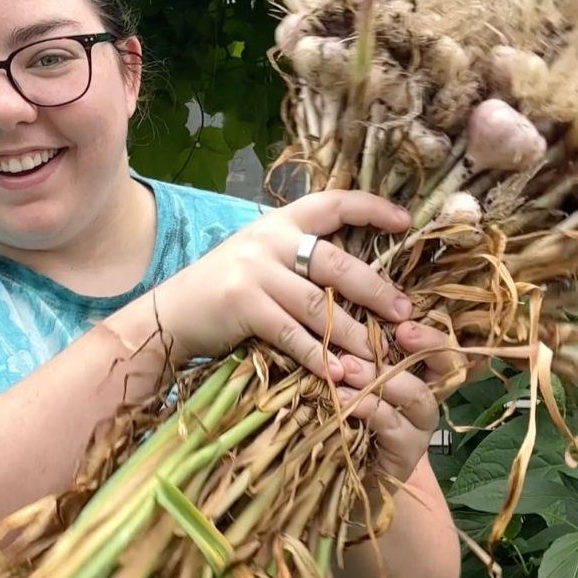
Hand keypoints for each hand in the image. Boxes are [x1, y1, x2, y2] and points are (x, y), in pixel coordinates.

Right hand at [155, 190, 411, 382]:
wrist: (171, 312)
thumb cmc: (225, 288)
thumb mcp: (262, 259)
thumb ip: (300, 259)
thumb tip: (360, 279)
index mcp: (280, 222)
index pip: (333, 203)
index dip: (371, 208)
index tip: (406, 221)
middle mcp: (270, 239)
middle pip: (336, 263)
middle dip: (375, 289)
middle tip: (404, 313)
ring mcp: (255, 271)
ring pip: (318, 305)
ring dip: (353, 334)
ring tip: (379, 356)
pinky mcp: (242, 304)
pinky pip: (291, 334)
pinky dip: (318, 357)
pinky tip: (339, 374)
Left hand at [334, 321, 466, 482]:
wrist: (352, 472)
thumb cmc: (351, 408)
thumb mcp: (356, 370)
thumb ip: (362, 344)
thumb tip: (349, 304)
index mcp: (421, 371)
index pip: (443, 346)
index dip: (430, 336)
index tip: (403, 326)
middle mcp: (429, 396)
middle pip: (442, 368)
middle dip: (415, 350)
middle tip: (376, 341)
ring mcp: (420, 427)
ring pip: (417, 396)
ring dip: (381, 379)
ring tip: (346, 369)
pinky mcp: (406, 453)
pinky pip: (392, 426)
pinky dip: (366, 408)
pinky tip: (340, 399)